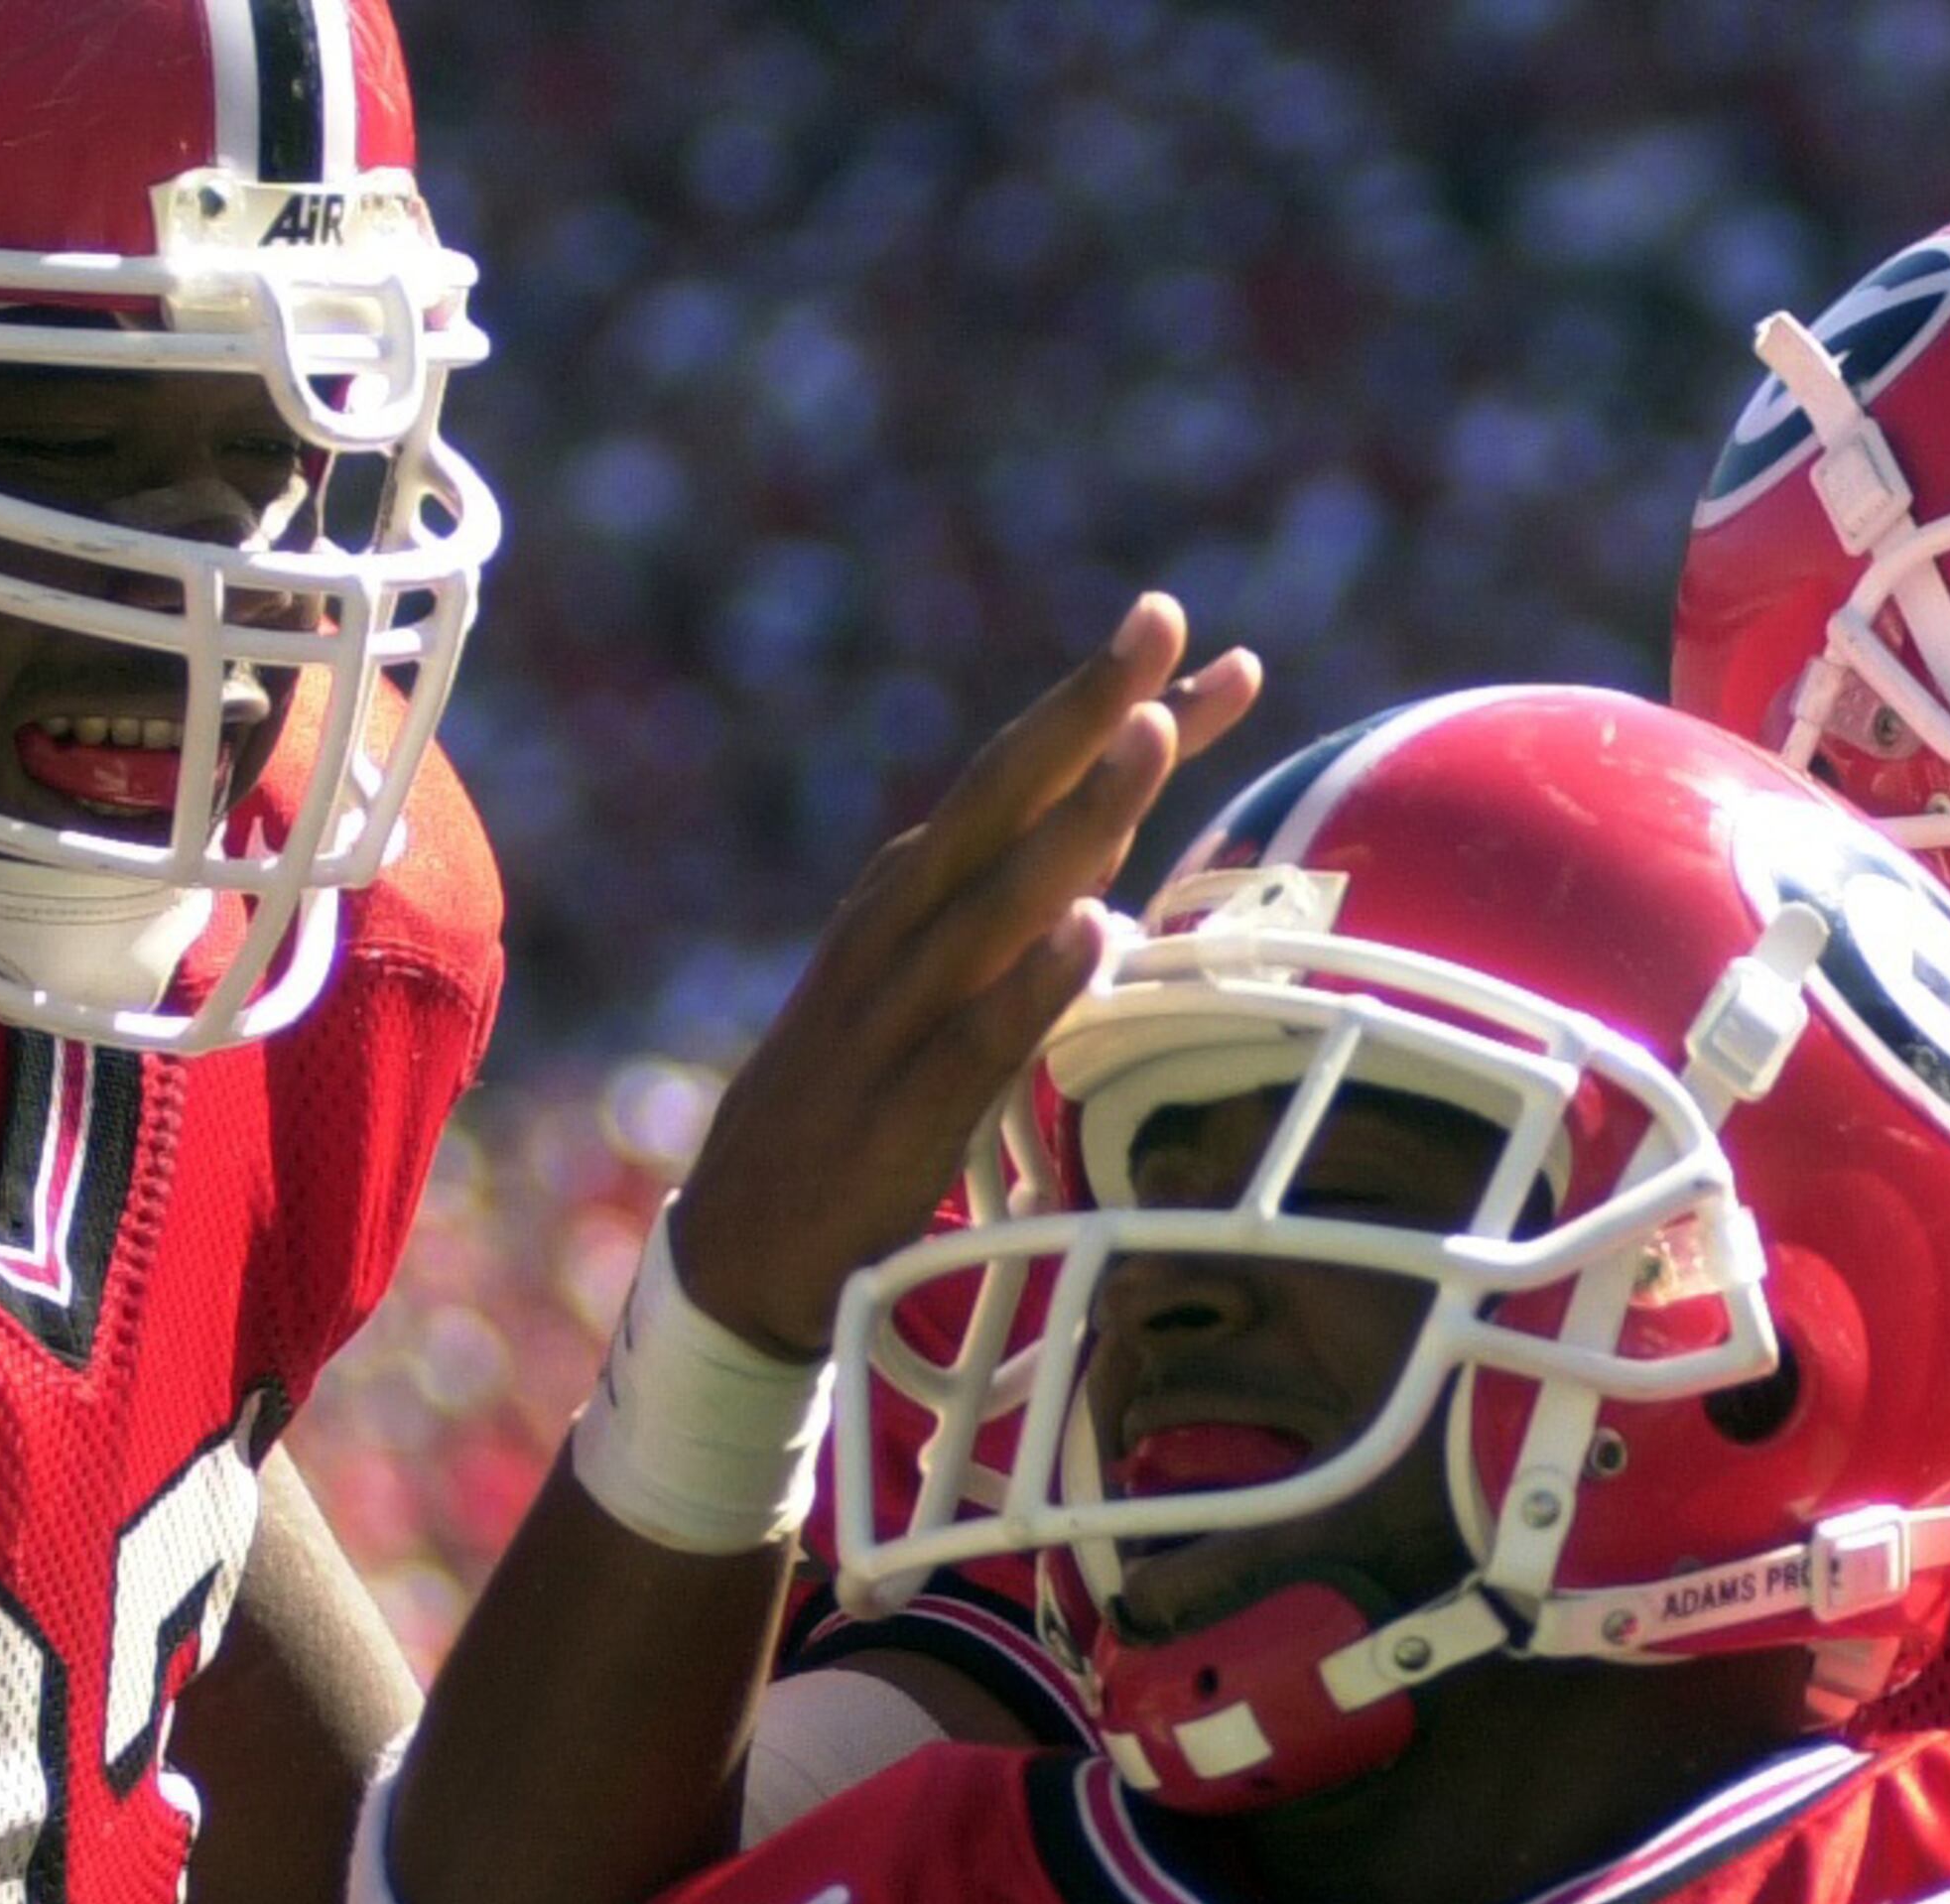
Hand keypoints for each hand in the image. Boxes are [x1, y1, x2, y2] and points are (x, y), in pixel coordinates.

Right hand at [672, 592, 1260, 1360]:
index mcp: (913, 894)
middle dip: (1084, 705)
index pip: (1027, 781)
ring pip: (996, 896)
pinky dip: (1029, 980)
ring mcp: (894, 1014)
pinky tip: (1088, 930)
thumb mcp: (933, 992)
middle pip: (1000, 796)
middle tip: (1160, 616)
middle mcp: (899, 929)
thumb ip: (1015, 928)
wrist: (739, 1242)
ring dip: (1076, 813)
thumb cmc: (856, 1104)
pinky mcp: (900, 1112)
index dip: (1111, 712)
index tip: (1210, 646)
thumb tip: (1105, 867)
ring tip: (1152, 735)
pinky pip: (974, 1035)